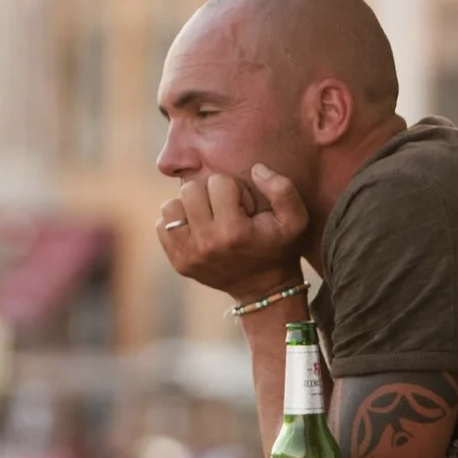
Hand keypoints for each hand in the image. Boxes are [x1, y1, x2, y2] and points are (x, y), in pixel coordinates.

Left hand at [157, 164, 308, 298]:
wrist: (264, 289)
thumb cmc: (279, 247)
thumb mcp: (296, 219)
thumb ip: (282, 188)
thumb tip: (255, 169)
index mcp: (233, 231)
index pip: (219, 182)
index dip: (235, 190)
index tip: (245, 209)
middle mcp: (206, 244)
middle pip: (190, 189)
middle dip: (210, 194)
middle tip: (226, 211)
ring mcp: (188, 255)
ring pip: (171, 206)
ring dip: (189, 206)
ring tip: (209, 218)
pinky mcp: (178, 262)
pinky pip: (162, 225)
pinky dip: (178, 222)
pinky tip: (198, 229)